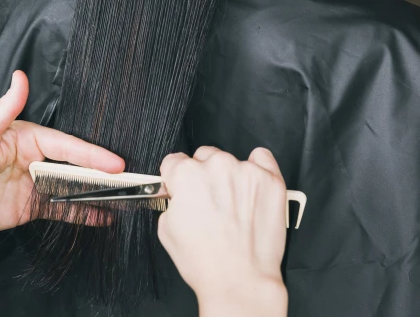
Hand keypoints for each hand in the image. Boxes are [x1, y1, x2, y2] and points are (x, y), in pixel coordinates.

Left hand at [0, 71, 124, 240]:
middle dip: (101, 173)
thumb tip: (20, 76)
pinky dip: (82, 213)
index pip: (67, 145)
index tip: (114, 163)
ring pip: (72, 187)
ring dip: (96, 193)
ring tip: (123, 199)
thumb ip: (6, 107)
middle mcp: (35, 159)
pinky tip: (102, 217)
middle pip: (74, 166)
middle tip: (128, 181)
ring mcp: (34, 185)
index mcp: (28, 137)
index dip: (91, 154)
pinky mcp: (30, 208)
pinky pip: (61, 210)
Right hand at [158, 146, 287, 316]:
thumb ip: (172, 201)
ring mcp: (245, 170)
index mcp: (187, 175)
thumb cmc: (206, 262)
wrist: (241, 281)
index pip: (175, 161)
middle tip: (210, 203)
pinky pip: (261, 158)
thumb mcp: (167, 230)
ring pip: (230, 160)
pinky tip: (252, 188)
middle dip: (204, 175)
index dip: (176, 178)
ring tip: (233, 206)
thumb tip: (177, 193)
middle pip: (204, 156)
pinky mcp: (269, 179)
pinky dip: (256, 168)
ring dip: (229, 176)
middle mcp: (216, 166)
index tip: (183, 187)